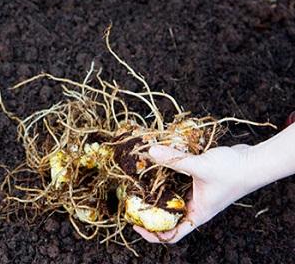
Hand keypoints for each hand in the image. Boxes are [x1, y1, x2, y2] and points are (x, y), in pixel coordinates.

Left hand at [134, 144, 255, 242]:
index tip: (135, 224)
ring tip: (139, 180)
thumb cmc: (234, 171)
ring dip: (157, 190)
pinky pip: (178, 181)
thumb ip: (175, 159)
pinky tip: (158, 162)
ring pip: (172, 196)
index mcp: (197, 214)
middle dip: (149, 209)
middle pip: (167, 216)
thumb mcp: (200, 166)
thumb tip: (150, 151)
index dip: (152, 234)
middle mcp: (196, 207)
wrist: (255, 160)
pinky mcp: (198, 180)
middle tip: (131, 197)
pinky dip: (168, 175)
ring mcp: (197, 194)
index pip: (171, 234)